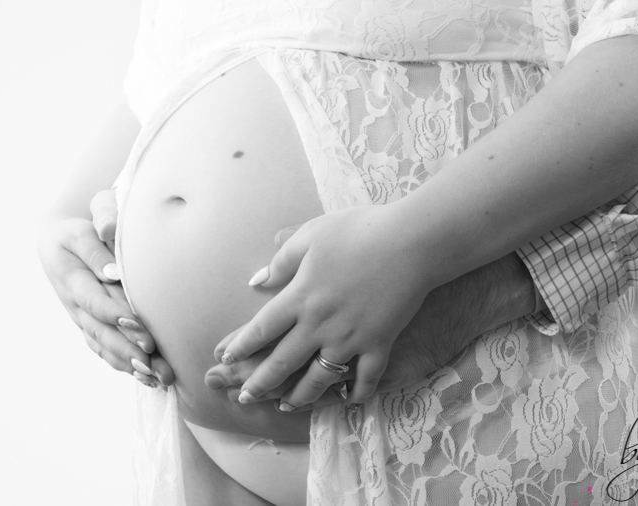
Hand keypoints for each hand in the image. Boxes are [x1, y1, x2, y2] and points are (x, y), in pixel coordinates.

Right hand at [38, 189, 173, 386]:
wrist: (60, 242)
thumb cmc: (80, 228)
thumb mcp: (85, 225)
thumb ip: (99, 242)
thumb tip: (113, 270)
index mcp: (72, 278)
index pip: (94, 300)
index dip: (114, 313)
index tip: (137, 322)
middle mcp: (75, 304)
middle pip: (100, 331)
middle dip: (127, 346)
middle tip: (154, 358)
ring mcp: (82, 319)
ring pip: (104, 346)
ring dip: (130, 363)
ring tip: (157, 376)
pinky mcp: (90, 327)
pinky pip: (104, 351)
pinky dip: (125, 365)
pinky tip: (148, 378)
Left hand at [215, 205, 434, 405]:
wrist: (411, 241)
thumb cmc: (359, 231)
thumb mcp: (312, 236)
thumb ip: (282, 261)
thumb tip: (257, 281)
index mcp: (300, 296)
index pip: (261, 328)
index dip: (241, 346)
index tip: (226, 359)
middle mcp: (320, 324)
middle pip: (283, 361)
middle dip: (260, 382)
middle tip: (244, 397)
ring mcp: (351, 338)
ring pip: (319, 377)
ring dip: (300, 396)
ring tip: (287, 406)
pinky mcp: (380, 343)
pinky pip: (366, 377)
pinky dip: (357, 392)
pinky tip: (349, 400)